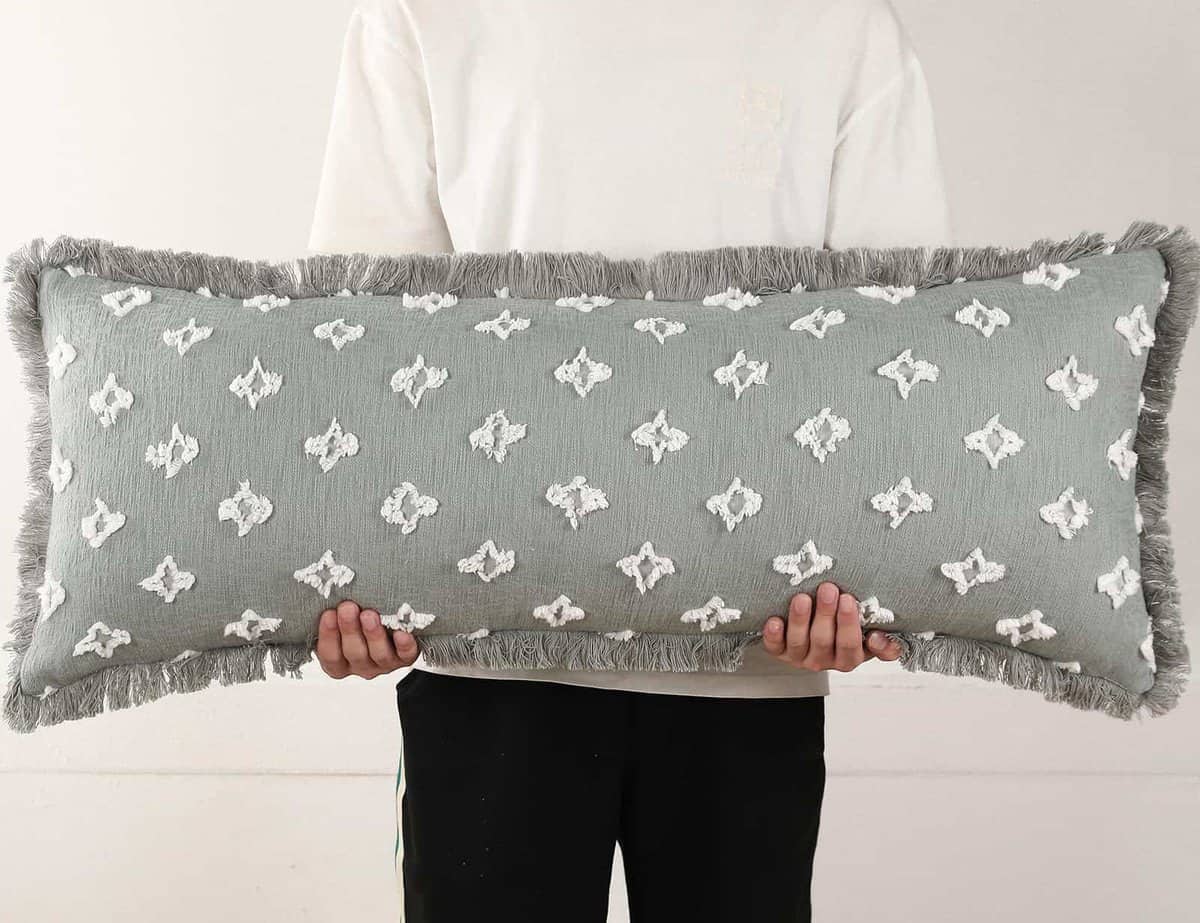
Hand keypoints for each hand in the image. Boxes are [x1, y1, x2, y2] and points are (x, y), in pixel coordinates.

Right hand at [316, 600, 419, 678]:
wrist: (392, 618)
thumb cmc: (359, 613)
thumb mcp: (341, 615)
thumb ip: (334, 609)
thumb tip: (328, 589)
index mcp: (340, 660)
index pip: (329, 655)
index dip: (328, 636)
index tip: (328, 613)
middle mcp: (361, 665)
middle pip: (354, 653)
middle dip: (350, 629)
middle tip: (347, 608)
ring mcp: (384, 663)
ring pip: (379, 654)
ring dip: (373, 634)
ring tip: (369, 615)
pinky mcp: (405, 657)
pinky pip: (406, 655)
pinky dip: (404, 645)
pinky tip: (402, 633)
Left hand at [763, 581, 901, 671]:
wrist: (817, 628)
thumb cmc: (846, 627)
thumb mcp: (869, 633)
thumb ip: (882, 640)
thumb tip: (879, 637)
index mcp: (850, 657)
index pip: (851, 646)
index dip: (849, 625)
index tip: (849, 600)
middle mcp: (825, 660)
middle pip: (824, 640)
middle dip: (826, 613)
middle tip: (828, 589)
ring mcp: (801, 657)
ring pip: (799, 642)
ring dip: (800, 619)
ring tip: (802, 598)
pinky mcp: (781, 652)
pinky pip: (775, 647)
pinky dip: (773, 635)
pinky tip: (774, 621)